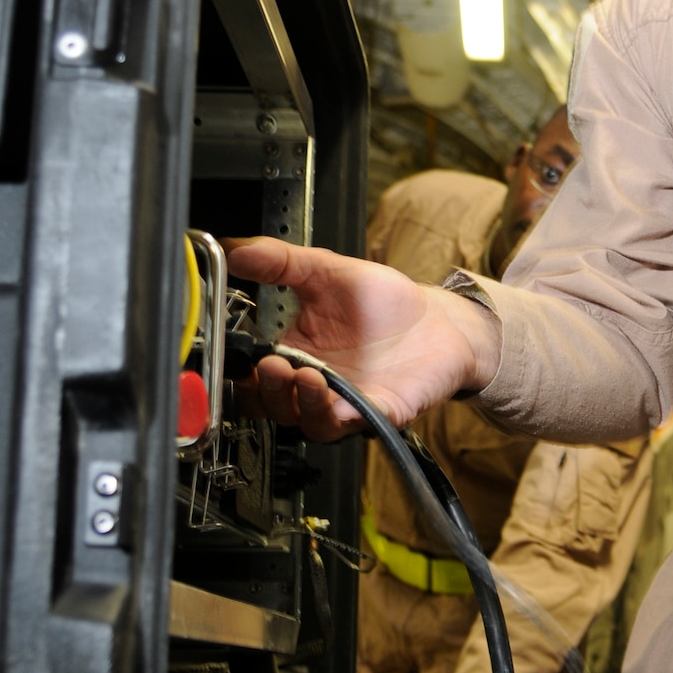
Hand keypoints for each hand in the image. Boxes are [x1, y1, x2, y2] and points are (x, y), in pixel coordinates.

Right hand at [224, 239, 502, 441]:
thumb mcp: (324, 271)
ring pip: (312, 424)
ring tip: (306, 376)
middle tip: (273, 366)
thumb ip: (279, 261)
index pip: (253, 382)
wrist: (437, 318)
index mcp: (294, 356)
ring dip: (303, 405)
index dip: (240, 377)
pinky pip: (358, 423)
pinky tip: (342, 398)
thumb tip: (235, 248)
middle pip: (276, 408)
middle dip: (269, 392)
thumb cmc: (381, 302)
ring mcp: (348, 402)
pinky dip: (346, 415)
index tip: (240, 359)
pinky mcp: (383, 412)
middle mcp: (317, 386)